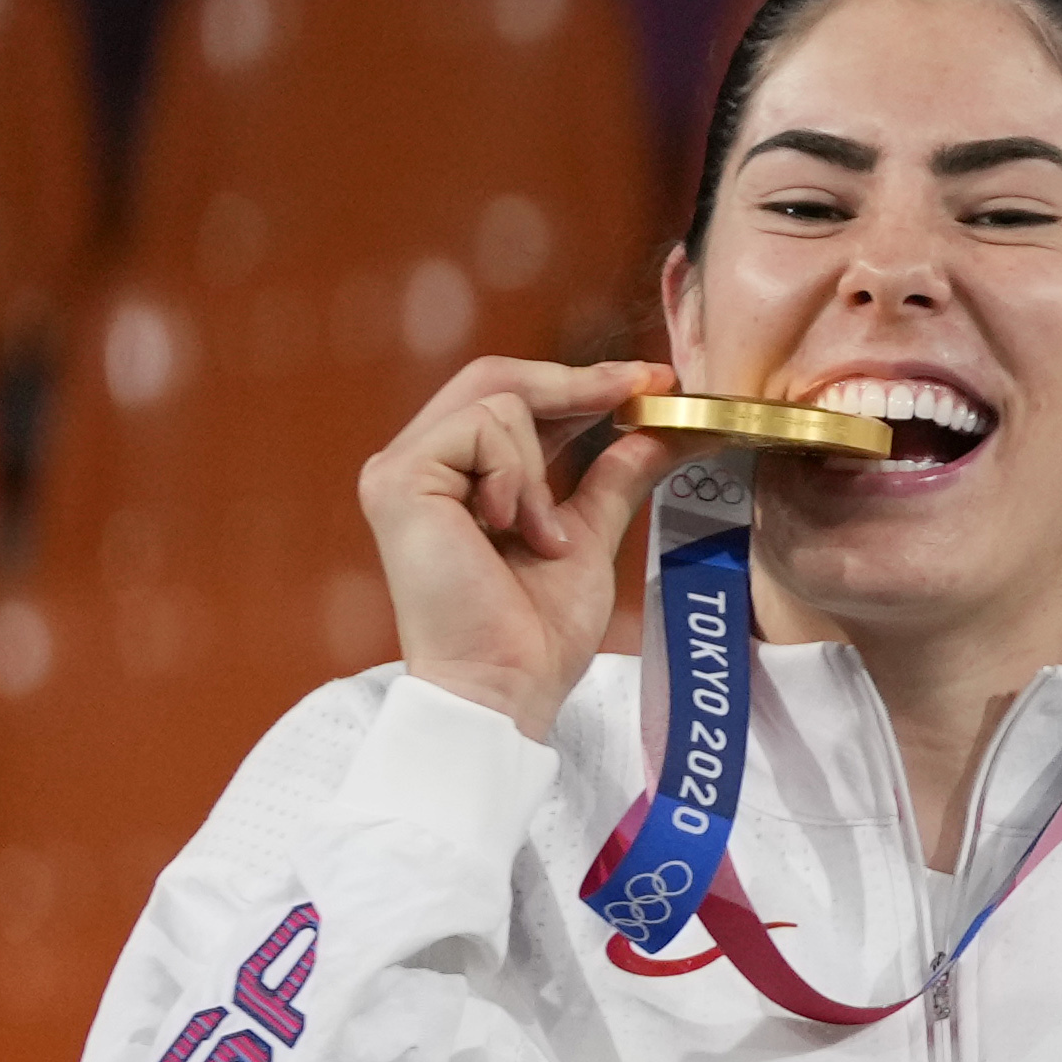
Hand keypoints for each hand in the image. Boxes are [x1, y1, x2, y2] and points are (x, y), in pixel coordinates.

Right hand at [366, 356, 679, 736]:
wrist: (506, 685)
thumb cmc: (534, 633)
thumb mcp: (587, 537)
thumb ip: (613, 480)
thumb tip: (661, 434)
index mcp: (454, 478)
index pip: (511, 398)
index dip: (580, 381)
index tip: (651, 380)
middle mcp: (418, 466)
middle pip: (495, 376)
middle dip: (577, 380)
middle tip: (644, 387)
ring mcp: (401, 471)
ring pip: (498, 399)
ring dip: (544, 465)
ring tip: (541, 535)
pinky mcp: (399, 482)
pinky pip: (481, 428)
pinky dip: (519, 476)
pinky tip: (514, 531)